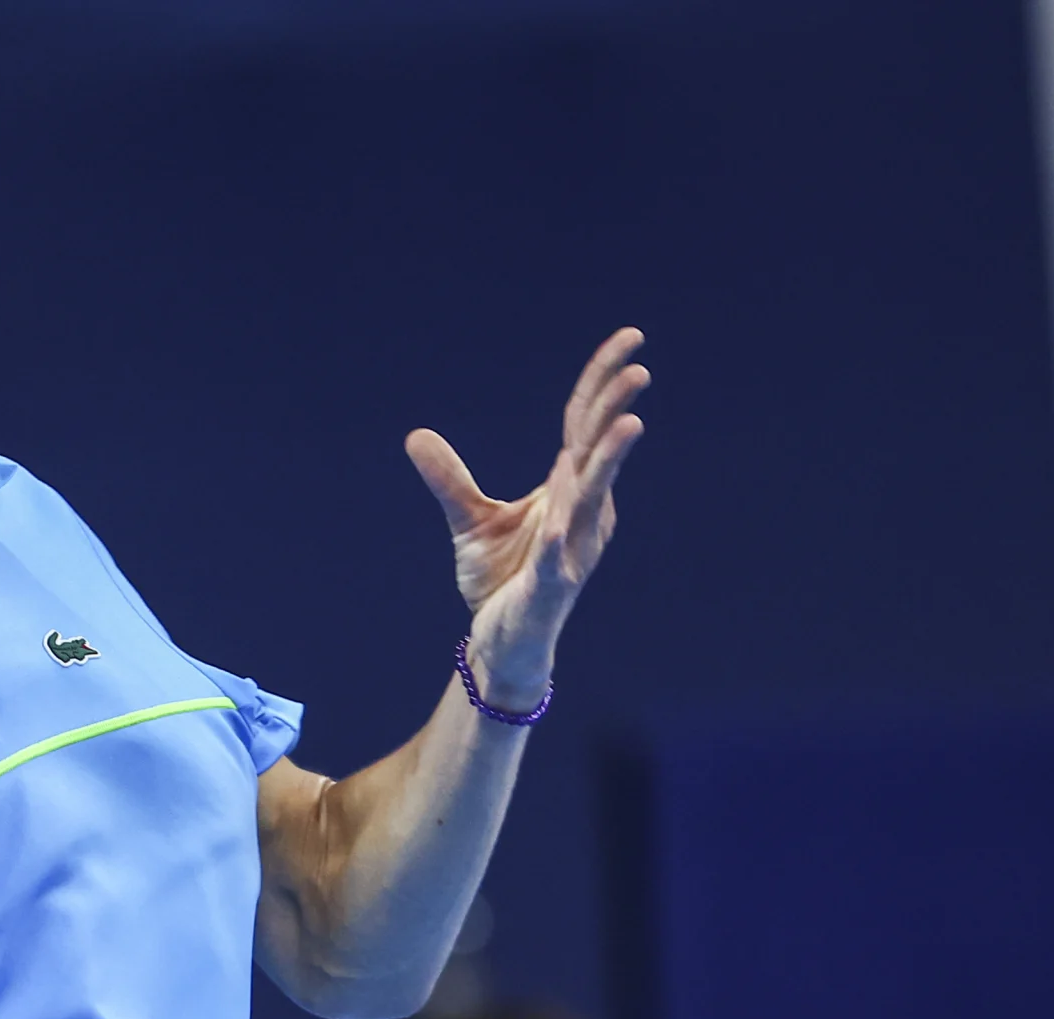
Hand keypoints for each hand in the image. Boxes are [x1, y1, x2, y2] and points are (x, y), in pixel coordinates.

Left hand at [404, 326, 648, 704]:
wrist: (505, 643)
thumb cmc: (504, 580)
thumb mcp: (471, 522)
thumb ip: (449, 479)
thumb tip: (415, 435)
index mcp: (568, 490)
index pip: (586, 425)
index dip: (603, 382)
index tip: (630, 338)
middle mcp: (582, 512)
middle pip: (599, 450)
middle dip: (616, 409)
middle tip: (638, 368)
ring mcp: (572, 549)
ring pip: (592, 497)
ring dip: (607, 460)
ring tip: (629, 423)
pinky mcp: (550, 587)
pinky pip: (554, 560)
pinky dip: (555, 541)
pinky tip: (555, 525)